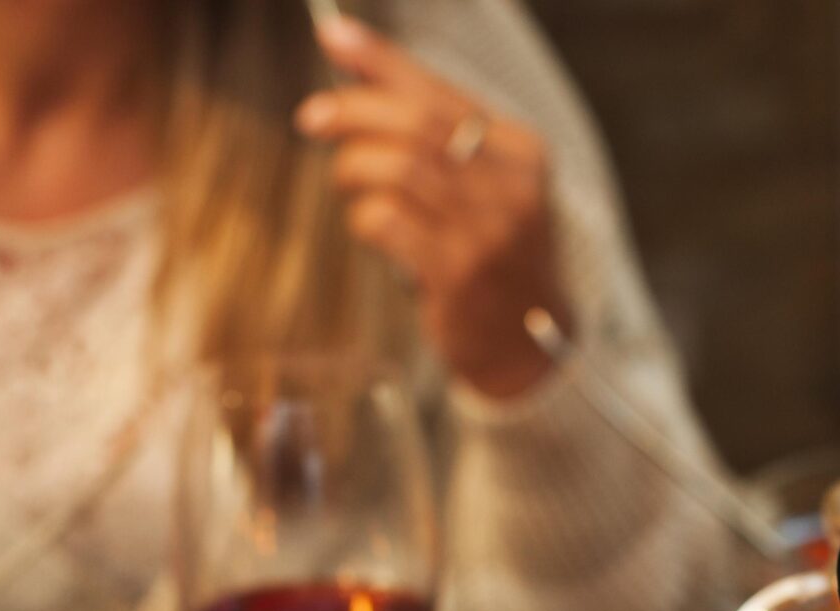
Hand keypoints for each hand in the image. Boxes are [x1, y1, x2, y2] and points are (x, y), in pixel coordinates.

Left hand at [299, 15, 569, 399]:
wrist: (527, 345)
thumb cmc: (491, 255)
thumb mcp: (484, 185)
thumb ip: (435, 131)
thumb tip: (358, 66)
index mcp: (521, 152)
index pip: (440, 92)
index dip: (381, 61)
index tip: (333, 36)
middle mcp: (511, 187)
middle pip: (415, 125)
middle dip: (352, 112)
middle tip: (312, 118)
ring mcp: (487, 232)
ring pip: (395, 168)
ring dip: (353, 168)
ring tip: (348, 181)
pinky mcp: (457, 274)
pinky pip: (386, 220)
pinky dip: (363, 216)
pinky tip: (370, 226)